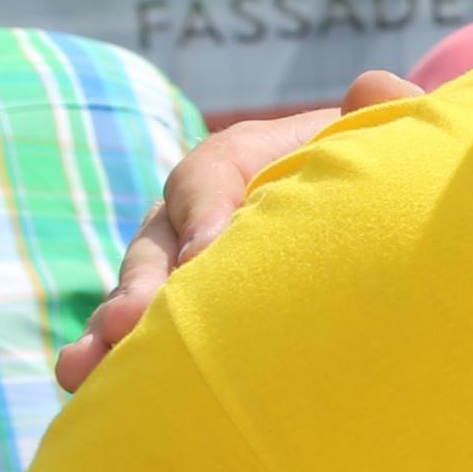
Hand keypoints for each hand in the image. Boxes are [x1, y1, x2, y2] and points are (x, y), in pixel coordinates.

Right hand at [54, 71, 412, 390]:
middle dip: (145, 284)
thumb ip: (388, 114)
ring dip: (110, 327)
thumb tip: (372, 87)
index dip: (205, 210)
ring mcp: (180, 261)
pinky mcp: (179, 312)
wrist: (376, 228)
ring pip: (137, 291)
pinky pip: (137, 334)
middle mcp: (199, 208)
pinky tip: (85, 384)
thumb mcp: (386, 143)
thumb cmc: (379, 181)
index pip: (210, 174)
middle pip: (160, 240)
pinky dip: (109, 356)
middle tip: (134, 321)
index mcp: (247, 159)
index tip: (208, 256)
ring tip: (87, 365)